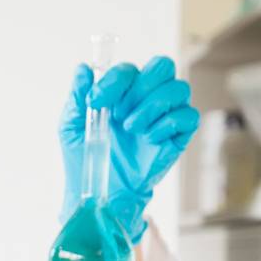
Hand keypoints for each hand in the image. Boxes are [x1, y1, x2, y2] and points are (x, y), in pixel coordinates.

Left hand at [59, 55, 199, 240]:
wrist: (100, 193)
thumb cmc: (86, 158)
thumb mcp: (72, 128)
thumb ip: (77, 97)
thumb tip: (82, 69)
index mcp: (124, 93)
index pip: (129, 70)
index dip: (114, 80)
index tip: (95, 101)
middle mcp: (148, 99)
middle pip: (163, 67)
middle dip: (141, 86)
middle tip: (120, 114)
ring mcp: (165, 117)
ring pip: (178, 89)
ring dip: (152, 105)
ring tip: (131, 129)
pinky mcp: (178, 137)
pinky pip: (188, 117)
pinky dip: (169, 123)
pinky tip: (150, 138)